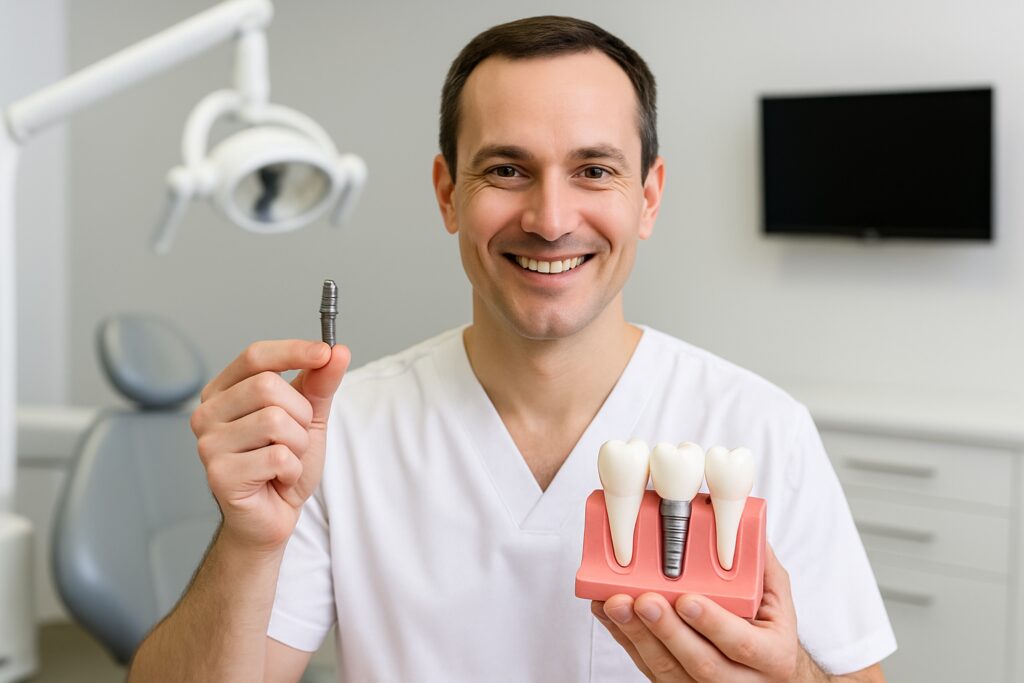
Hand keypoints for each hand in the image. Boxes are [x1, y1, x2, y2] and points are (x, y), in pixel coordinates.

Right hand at [190, 340, 349, 551]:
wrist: (274, 514)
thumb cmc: (283, 462)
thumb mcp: (308, 416)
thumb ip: (320, 383)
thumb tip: (337, 351)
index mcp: (223, 392)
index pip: (255, 356)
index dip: (293, 351)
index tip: (326, 352)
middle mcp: (207, 414)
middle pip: (268, 387)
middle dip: (300, 414)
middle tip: (295, 438)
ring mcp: (208, 444)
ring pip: (275, 422)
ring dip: (297, 445)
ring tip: (286, 460)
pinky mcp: (219, 474)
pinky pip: (277, 457)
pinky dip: (291, 469)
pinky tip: (279, 479)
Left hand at [591, 545, 805, 681]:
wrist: (767, 675)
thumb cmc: (768, 632)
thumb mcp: (777, 600)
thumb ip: (761, 566)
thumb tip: (739, 522)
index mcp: (771, 656)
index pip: (741, 643)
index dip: (712, 623)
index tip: (687, 599)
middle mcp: (740, 680)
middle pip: (700, 662)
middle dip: (667, 630)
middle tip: (643, 599)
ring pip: (667, 670)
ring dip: (638, 635)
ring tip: (616, 604)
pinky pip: (647, 667)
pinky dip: (625, 639)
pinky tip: (609, 614)